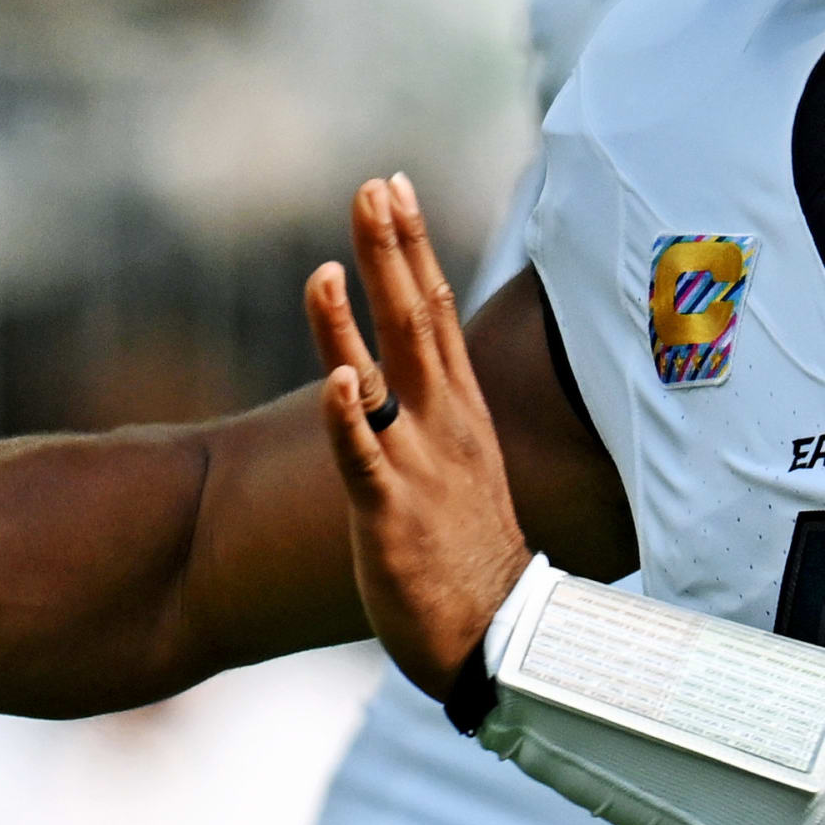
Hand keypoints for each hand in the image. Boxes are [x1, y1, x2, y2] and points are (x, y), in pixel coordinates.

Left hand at [303, 175, 534, 700]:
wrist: (496, 637)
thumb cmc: (473, 558)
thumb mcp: (466, 470)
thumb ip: (442, 417)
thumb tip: (416, 376)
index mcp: (462, 414)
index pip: (435, 313)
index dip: (413, 247)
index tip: (393, 186)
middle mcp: (446, 428)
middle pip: (417, 324)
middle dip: (394, 252)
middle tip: (374, 186)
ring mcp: (420, 468)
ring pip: (385, 379)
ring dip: (354, 321)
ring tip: (328, 264)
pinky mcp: (390, 513)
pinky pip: (365, 458)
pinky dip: (349, 417)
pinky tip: (336, 379)